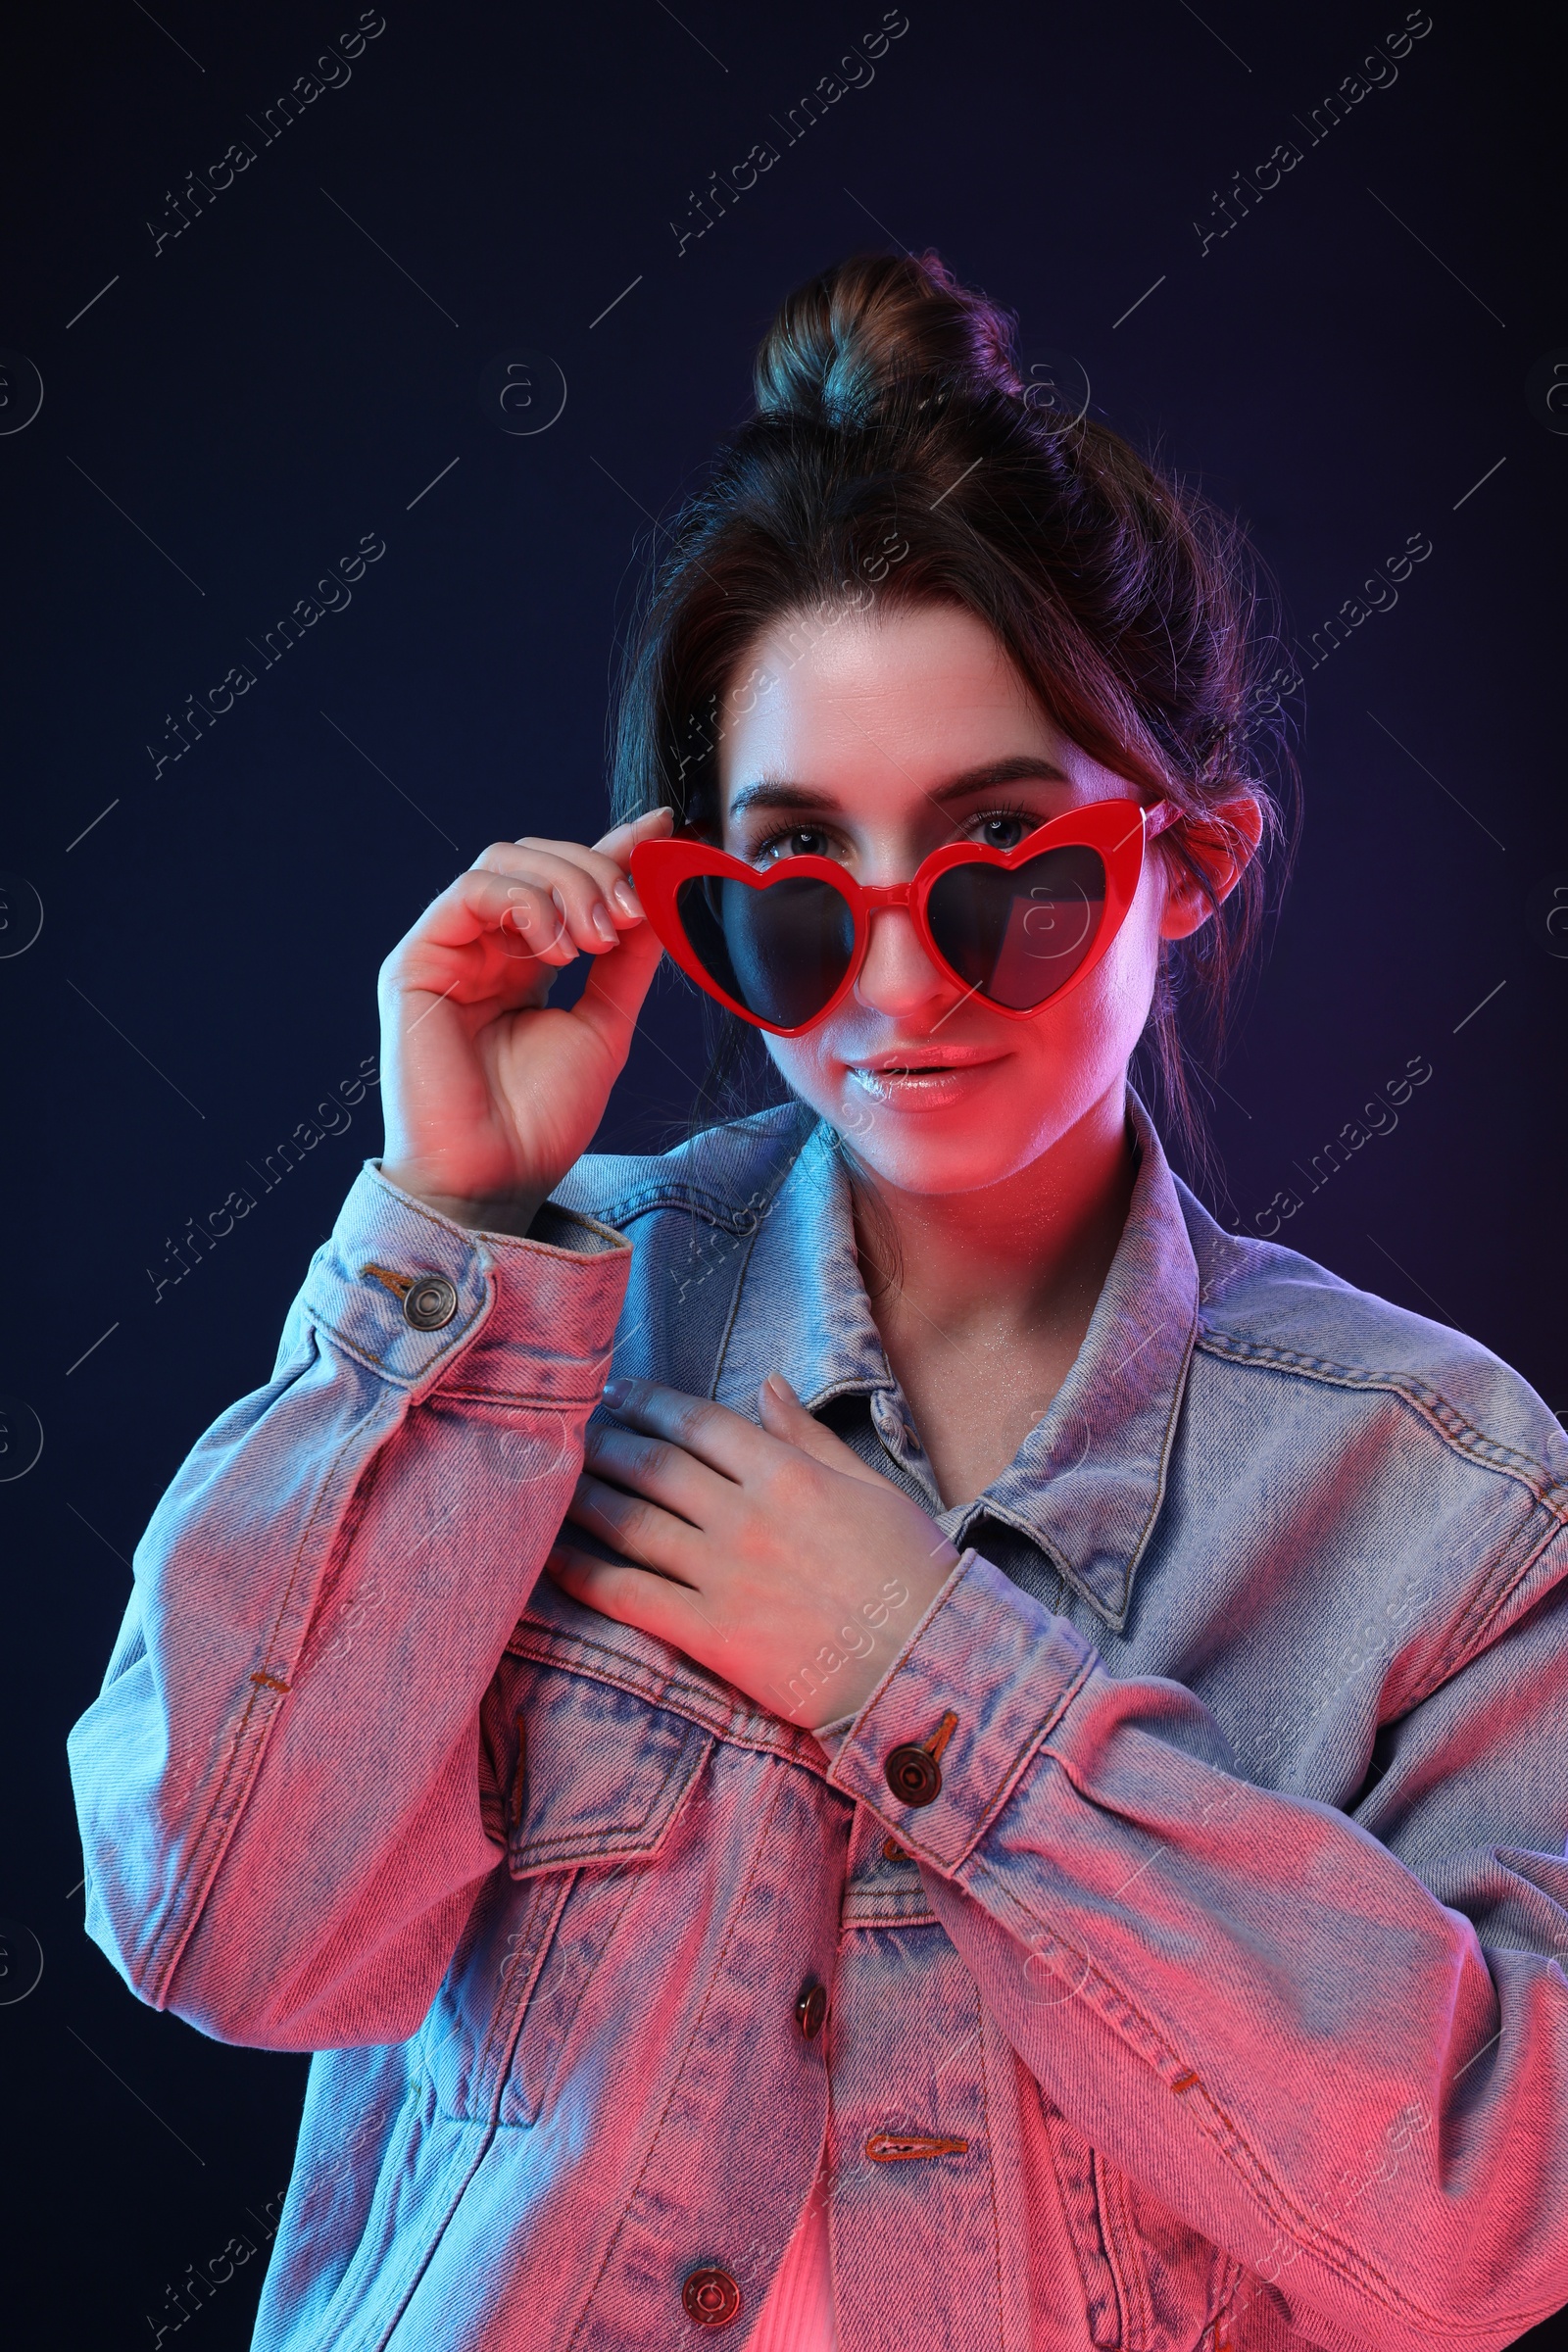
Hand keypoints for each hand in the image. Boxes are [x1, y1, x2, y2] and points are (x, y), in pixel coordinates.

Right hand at [377, 807, 673, 1228]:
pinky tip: (559, 948)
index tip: (665, 833)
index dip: (613, 849)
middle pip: (537, 859)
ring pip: (504, 862)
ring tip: (599, 939)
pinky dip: (525, 902)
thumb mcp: (605, 1024)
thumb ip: (629, 958)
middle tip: (632, 914)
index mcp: (525, 962)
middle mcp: (484, 948)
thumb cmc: (540, 1120)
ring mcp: (448, 951)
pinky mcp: (417, 962)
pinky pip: (470, 892)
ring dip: (566, 884)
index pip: (566, 882)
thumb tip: (658, 885)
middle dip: (596, 871)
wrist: (496, 1178)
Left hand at [544, 1373, 959, 1730]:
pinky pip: (629, 1594)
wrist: (925, 1666)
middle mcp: (746, 1515)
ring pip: (631, 1521)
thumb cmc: (912, 1575)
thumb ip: (809, 1436)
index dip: (649, 1404)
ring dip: (585, 1496)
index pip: (698, 1423)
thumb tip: (767, 1385)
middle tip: (575, 1434)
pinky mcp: (711, 1634)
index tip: (618, 1395)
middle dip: (606, 1443)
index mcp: (787, 1473)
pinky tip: (552, 1557)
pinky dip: (583, 1572)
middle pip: (653, 1465)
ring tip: (555, 1484)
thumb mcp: (871, 1488)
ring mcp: (724, 1574)